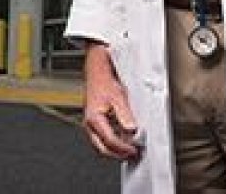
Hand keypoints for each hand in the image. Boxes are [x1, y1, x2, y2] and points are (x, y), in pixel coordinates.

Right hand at [82, 42, 139, 160]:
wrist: (96, 70)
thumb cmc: (104, 81)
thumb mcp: (118, 96)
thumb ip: (125, 114)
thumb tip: (132, 130)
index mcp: (94, 119)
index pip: (109, 141)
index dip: (123, 147)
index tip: (135, 149)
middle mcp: (90, 124)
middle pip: (103, 148)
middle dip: (118, 154)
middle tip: (133, 154)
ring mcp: (91, 124)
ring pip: (101, 145)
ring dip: (115, 150)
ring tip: (129, 149)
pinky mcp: (94, 122)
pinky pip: (102, 138)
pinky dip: (112, 142)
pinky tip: (122, 140)